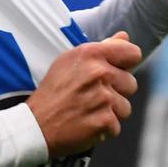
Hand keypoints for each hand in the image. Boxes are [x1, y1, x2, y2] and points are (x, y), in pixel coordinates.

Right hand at [28, 34, 142, 157]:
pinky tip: (86, 125)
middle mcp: (99, 73)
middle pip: (131, 83)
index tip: (114, 73)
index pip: (133, 53)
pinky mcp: (105, 121)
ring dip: (110, 113)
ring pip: (126, 107)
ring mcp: (103, 98)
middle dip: (116, 93)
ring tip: (88, 112)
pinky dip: (103, 130)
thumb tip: (124, 37)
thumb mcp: (70, 62)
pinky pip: (116, 126)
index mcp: (91, 53)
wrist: (34, 126)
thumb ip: (102, 48)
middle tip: (92, 98)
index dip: (125, 65)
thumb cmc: (52, 92)